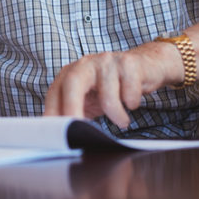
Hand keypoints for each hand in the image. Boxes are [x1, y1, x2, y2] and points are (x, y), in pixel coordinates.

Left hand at [44, 43, 177, 127]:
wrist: (145, 66)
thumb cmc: (113, 87)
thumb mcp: (90, 99)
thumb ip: (76, 112)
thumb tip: (65, 137)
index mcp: (72, 73)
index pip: (55, 91)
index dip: (52, 111)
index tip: (54, 132)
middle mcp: (86, 64)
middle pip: (73, 82)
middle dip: (72, 108)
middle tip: (78, 131)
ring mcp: (107, 61)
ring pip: (107, 94)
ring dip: (115, 114)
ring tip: (122, 121)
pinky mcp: (128, 63)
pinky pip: (129, 91)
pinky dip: (132, 103)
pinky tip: (132, 102)